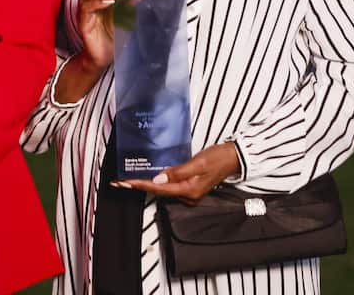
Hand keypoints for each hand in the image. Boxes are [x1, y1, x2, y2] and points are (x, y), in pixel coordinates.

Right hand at [76, 0, 142, 70]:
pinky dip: (96, 3)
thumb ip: (132, 9)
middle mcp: (94, 7)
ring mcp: (87, 14)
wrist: (104, 59)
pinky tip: (108, 2)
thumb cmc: (113, 42)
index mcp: (105, 5)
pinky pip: (86, 8)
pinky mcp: (83, 22)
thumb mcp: (127, 23)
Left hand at [115, 142, 240, 203]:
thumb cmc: (218, 158)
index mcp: (189, 191)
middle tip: (119, 182)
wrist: (234, 158)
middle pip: (158, 191)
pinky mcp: (190, 188)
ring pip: (163, 190)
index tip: (124, 182)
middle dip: (138, 186)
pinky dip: (156, 182)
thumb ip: (178, 172)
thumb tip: (158, 179)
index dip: (140, 185)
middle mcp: (188, 196)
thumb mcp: (198, 162)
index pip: (158, 188)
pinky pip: (169, 187)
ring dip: (145, 184)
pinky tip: (147, 177)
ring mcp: (189, 193)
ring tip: (127, 180)